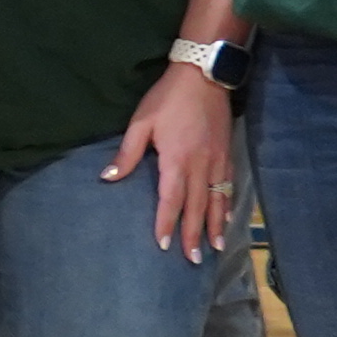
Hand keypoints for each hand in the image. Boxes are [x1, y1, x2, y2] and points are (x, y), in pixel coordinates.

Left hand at [106, 63, 236, 255]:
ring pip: (217, 200)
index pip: (170, 200)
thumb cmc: (167, 99)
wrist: (204, 76)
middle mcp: (200, 166)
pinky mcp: (227, 154)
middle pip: (197, 207)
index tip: (163, 245)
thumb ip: (127, 153)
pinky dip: (227, 205)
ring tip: (215, 248)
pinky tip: (226, 218)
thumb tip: (108, 178)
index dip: (166, 223)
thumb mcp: (141, 122)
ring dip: (215, 225)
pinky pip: (228, 186)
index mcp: (177, 160)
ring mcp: (217, 161)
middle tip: (192, 260)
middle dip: (194, 234)